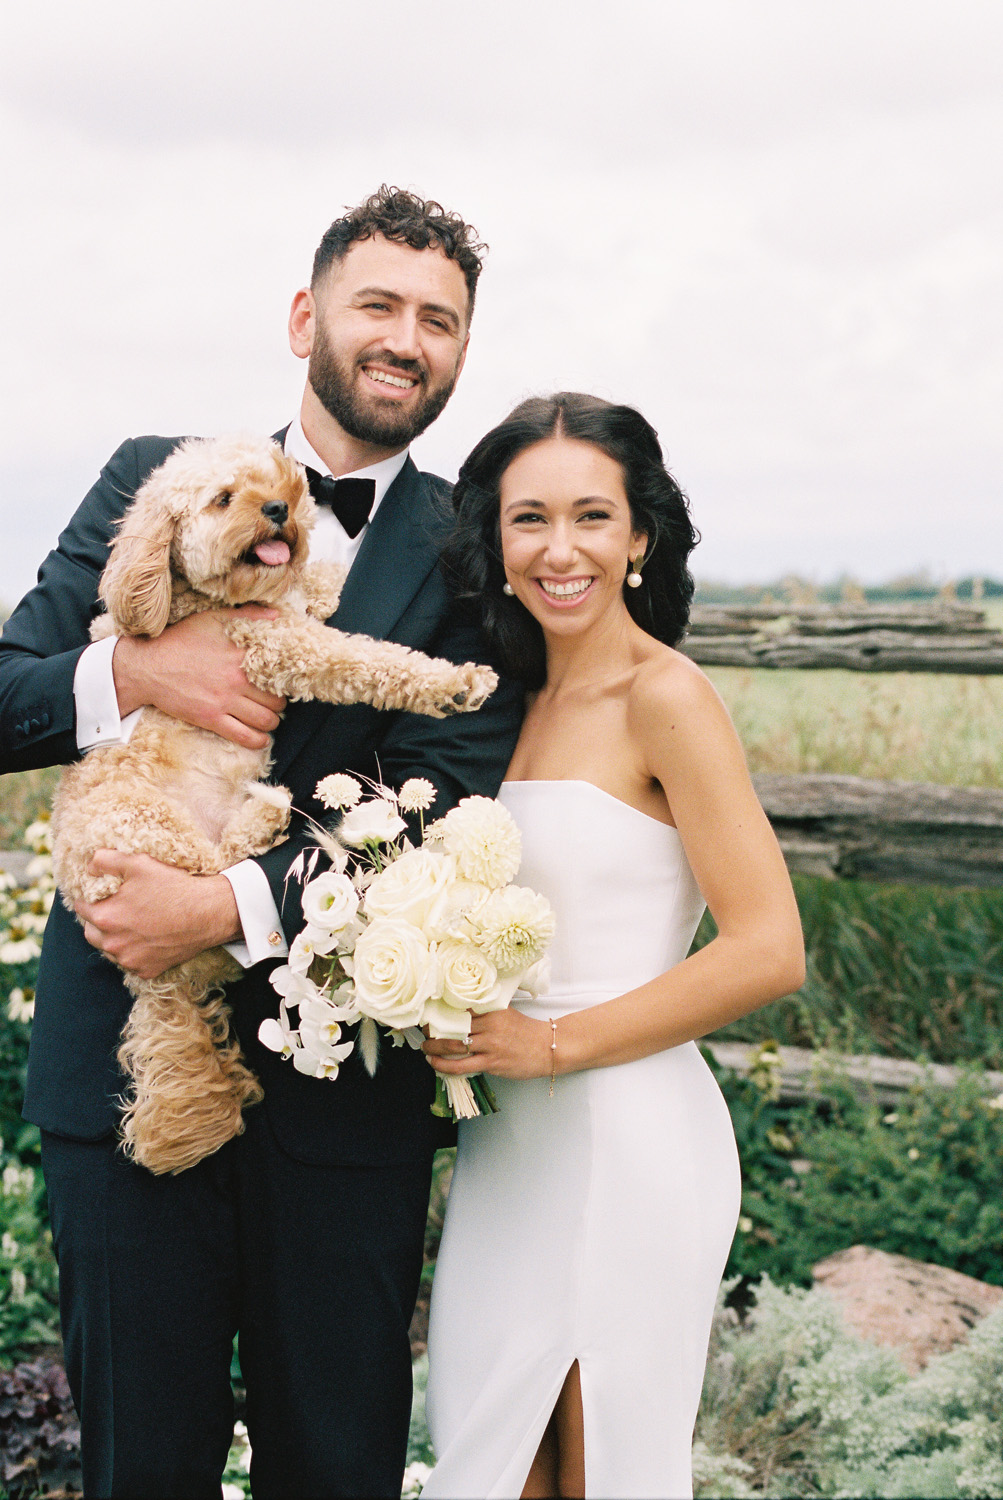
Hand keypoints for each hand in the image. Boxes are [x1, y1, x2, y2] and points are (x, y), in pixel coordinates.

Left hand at [75, 850, 241, 977]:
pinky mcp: (147, 971)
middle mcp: (113, 944)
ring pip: (110, 950)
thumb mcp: (138, 863)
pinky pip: (131, 963)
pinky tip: (148, 938)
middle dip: (97, 921)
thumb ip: (105, 860)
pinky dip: (135, 953)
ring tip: (134, 924)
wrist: (208, 913)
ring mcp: (130, 960)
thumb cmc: (173, 887)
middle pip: (91, 932)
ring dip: (115, 938)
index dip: (89, 898)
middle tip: (116, 909)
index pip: (81, 908)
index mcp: (105, 917)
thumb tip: (89, 865)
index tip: (100, 894)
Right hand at [112, 609, 286, 748]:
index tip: (285, 681)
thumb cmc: (180, 640)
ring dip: (271, 722)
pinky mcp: (210, 718)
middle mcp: (236, 679)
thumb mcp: (212, 619)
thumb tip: (276, 616)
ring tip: (269, 719)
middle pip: (276, 700)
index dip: (285, 679)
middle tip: (275, 703)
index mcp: (240, 654)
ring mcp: (223, 701)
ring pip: (265, 720)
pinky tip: (261, 738)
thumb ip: (246, 616)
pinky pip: (243, 736)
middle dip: (279, 704)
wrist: (147, 666)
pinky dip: (258, 741)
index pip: (278, 672)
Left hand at [423, 1009, 554, 1079]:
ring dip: (434, 1047)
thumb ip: (486, 1011)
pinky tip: (434, 1063)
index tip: (428, 1011)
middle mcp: (490, 1025)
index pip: (461, 1006)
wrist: (548, 1048)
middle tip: (422, 1029)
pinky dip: (444, 1065)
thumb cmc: (526, 1031)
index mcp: (493, 1010)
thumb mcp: (507, 1013)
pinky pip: (461, 1066)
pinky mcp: (492, 1063)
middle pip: (454, 1025)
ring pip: (454, 1045)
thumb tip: (460, 1012)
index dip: (442, 1009)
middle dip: (433, 1028)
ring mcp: (490, 1045)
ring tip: (425, 1047)